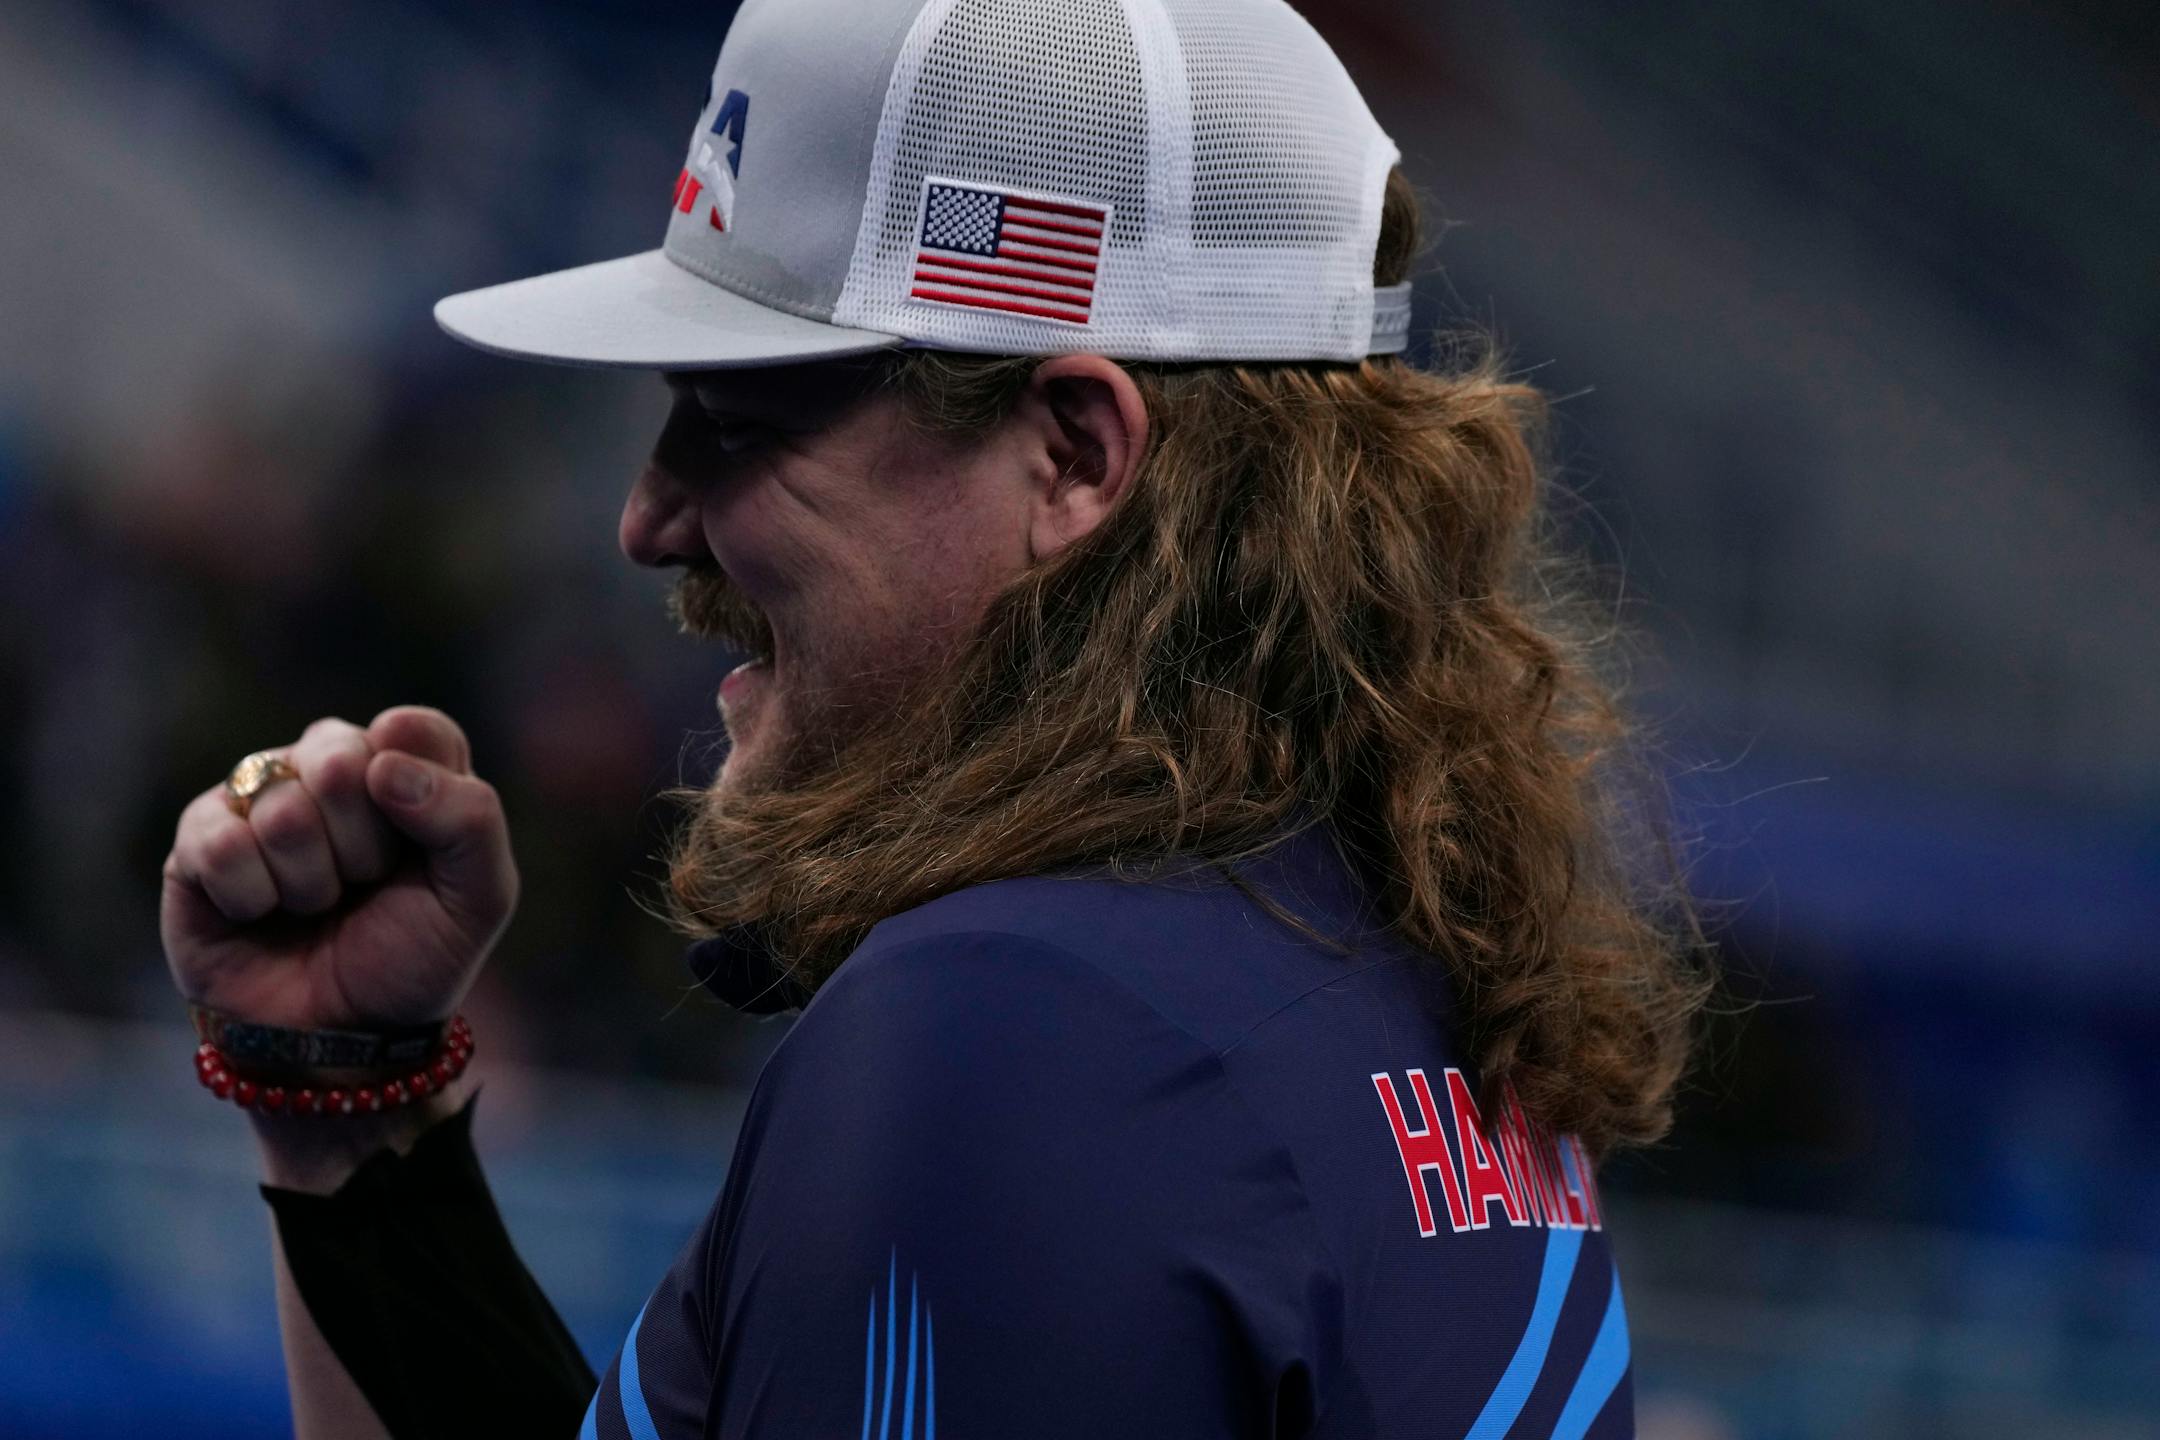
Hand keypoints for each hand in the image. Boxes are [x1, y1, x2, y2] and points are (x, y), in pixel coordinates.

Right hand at [162, 706, 519, 1032]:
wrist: (341, 1036)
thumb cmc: (413, 959)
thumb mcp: (479, 898)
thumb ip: (471, 818)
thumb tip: (383, 762)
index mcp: (407, 772)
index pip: (416, 729)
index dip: (419, 787)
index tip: (418, 843)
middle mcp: (332, 770)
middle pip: (341, 757)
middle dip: (363, 844)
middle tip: (365, 884)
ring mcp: (262, 798)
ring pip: (282, 804)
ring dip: (310, 880)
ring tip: (316, 905)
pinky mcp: (201, 837)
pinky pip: (222, 841)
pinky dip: (253, 895)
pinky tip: (261, 912)